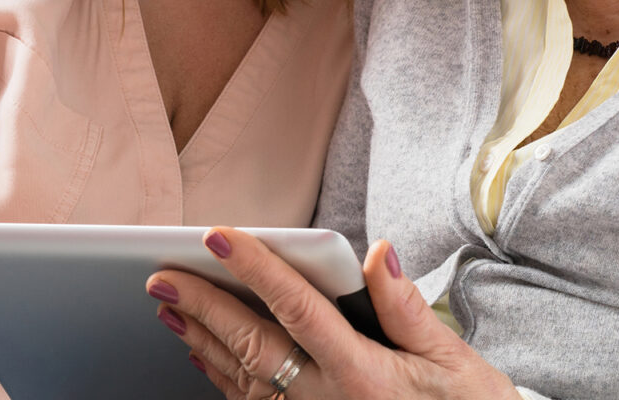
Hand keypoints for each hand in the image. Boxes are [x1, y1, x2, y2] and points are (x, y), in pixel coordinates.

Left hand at [147, 230, 518, 399]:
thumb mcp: (454, 361)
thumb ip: (406, 308)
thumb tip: (379, 254)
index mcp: (364, 376)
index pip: (298, 309)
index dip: (255, 269)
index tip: (220, 237)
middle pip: (254, 345)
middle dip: (205, 306)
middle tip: (163, 275)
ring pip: (243, 380)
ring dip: (202, 340)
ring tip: (170, 306)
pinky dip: (223, 378)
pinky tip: (204, 355)